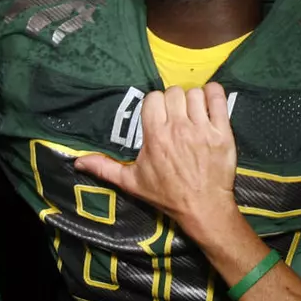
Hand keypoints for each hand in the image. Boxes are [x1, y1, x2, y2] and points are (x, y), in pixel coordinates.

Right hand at [74, 84, 237, 235]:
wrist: (203, 207)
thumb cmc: (167, 195)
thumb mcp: (132, 182)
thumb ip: (105, 168)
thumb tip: (77, 161)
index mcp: (155, 136)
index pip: (153, 98)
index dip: (155, 104)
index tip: (159, 115)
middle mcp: (178, 128)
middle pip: (174, 92)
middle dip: (173, 101)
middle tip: (176, 116)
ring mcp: (202, 129)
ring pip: (195, 93)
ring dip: (193, 99)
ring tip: (193, 113)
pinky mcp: (223, 132)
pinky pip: (218, 98)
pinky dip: (214, 94)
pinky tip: (210, 102)